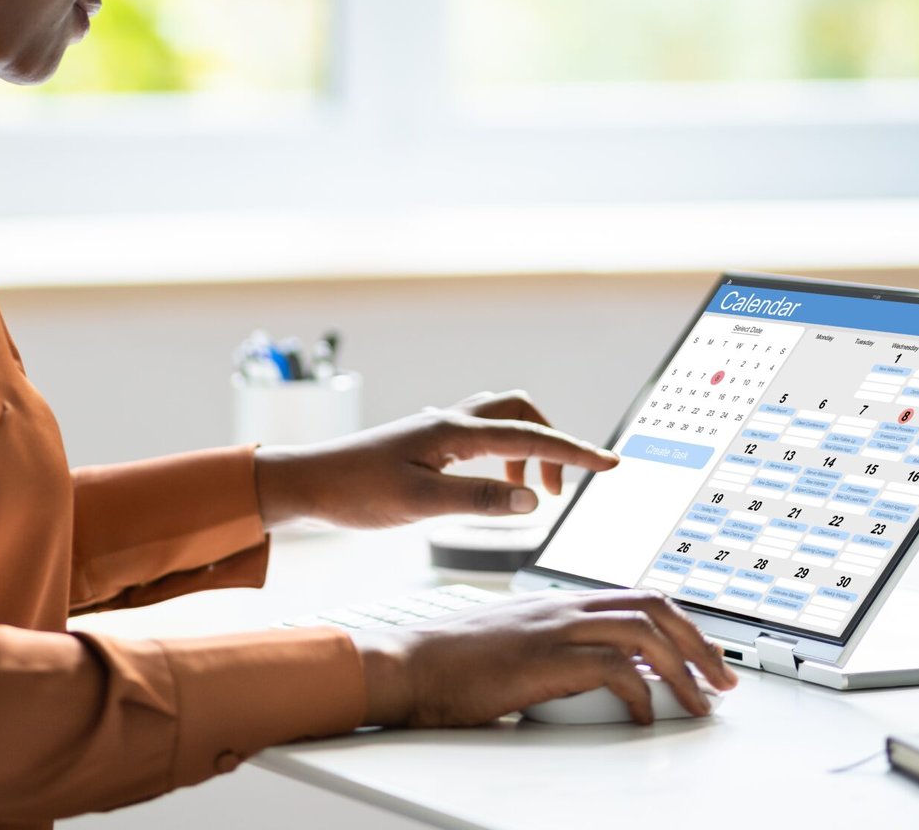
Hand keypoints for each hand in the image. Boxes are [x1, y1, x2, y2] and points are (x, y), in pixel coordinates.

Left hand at [254, 390, 616, 528]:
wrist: (308, 482)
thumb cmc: (356, 493)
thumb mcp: (419, 505)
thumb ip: (479, 501)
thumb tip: (532, 501)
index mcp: (454, 433)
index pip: (530, 438)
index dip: (575, 452)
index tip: (611, 464)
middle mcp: (450, 422)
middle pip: (521, 413)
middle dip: (552, 444)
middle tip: (561, 488)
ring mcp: (438, 430)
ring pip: (501, 423)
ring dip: (526, 451)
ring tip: (528, 496)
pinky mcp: (427, 442)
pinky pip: (481, 437)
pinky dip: (502, 458)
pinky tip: (491, 489)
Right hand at [352, 589, 737, 726]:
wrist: (410, 663)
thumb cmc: (455, 662)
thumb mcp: (518, 644)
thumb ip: (561, 650)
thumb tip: (606, 679)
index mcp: (561, 601)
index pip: (640, 597)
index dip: (683, 624)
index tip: (706, 657)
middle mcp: (564, 605)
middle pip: (655, 607)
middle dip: (700, 644)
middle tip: (724, 680)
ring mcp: (555, 627)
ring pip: (644, 631)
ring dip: (684, 668)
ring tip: (701, 702)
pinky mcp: (543, 658)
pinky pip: (610, 667)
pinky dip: (638, 691)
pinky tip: (642, 714)